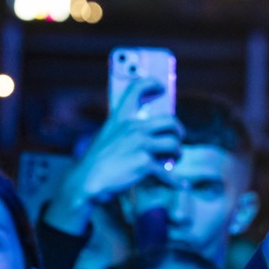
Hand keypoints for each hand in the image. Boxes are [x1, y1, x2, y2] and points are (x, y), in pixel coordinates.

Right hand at [43, 77, 182, 233]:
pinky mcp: (145, 163)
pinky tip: (181, 184)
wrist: (88, 180)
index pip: (136, 89)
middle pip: (169, 120)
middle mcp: (133, 127)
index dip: (151, 84)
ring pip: (173, 144)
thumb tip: (147, 135)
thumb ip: (124, 130)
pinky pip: (167, 172)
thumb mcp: (106, 136)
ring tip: (175, 158)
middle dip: (178, 130)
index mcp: (121, 118)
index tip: (160, 86)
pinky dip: (175, 180)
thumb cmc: (96, 161)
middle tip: (178, 137)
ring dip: (178, 153)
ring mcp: (140, 144)